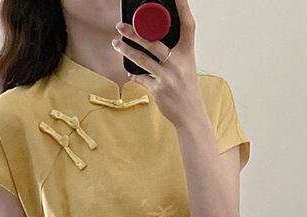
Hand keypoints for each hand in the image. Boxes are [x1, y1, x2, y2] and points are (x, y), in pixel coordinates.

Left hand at [112, 0, 201, 128]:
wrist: (191, 116)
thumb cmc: (187, 89)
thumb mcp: (186, 66)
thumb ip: (174, 53)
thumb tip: (154, 40)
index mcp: (188, 53)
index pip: (188, 26)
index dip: (183, 8)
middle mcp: (178, 63)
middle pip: (153, 42)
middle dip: (134, 33)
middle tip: (120, 26)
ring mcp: (168, 77)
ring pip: (142, 59)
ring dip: (126, 50)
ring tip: (116, 43)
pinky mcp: (158, 89)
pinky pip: (141, 78)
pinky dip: (134, 74)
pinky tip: (130, 71)